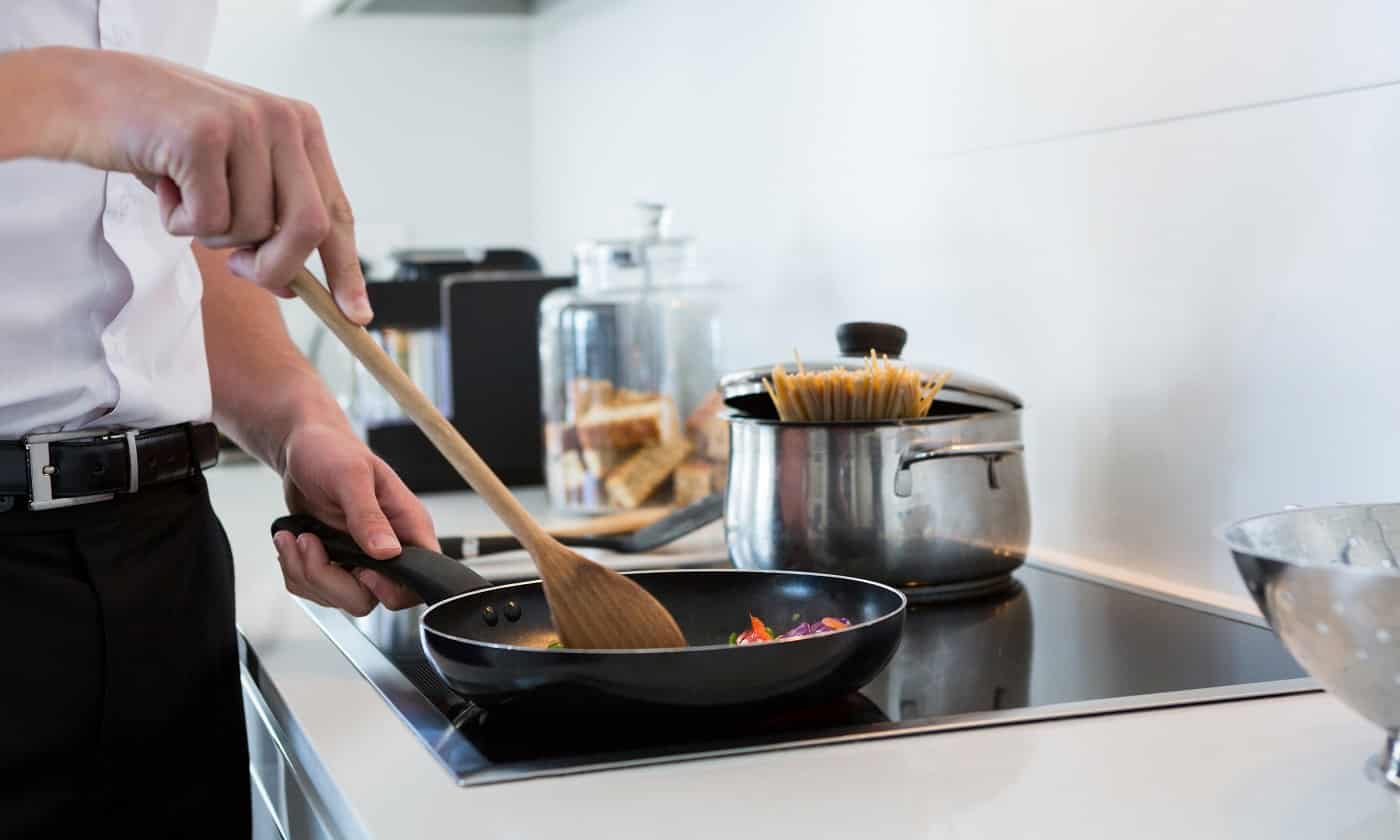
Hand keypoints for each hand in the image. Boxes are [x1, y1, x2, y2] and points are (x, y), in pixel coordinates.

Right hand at [35, 46, 370, 321]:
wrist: (84, 96)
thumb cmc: (161, 145)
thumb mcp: (231, 178)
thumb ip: (270, 222)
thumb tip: (298, 286)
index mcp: (301, 127)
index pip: (337, 211)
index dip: (346, 268)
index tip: (357, 315)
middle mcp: (284, 120)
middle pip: (310, 228)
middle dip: (276, 266)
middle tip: (238, 267)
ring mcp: (247, 124)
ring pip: (254, 229)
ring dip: (211, 233)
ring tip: (182, 192)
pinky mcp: (205, 136)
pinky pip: (210, 220)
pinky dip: (180, 221)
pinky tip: (161, 182)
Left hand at [271, 423, 434, 615]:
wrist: (302, 449)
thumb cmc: (332, 451)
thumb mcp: (350, 477)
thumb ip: (368, 516)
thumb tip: (387, 552)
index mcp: (408, 526)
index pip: (419, 580)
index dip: (391, 588)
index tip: (360, 569)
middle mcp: (389, 548)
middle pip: (373, 599)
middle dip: (332, 582)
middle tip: (313, 546)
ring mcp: (361, 559)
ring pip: (340, 598)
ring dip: (306, 573)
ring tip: (297, 537)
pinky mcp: (336, 562)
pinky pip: (316, 589)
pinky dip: (296, 570)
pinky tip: (292, 541)